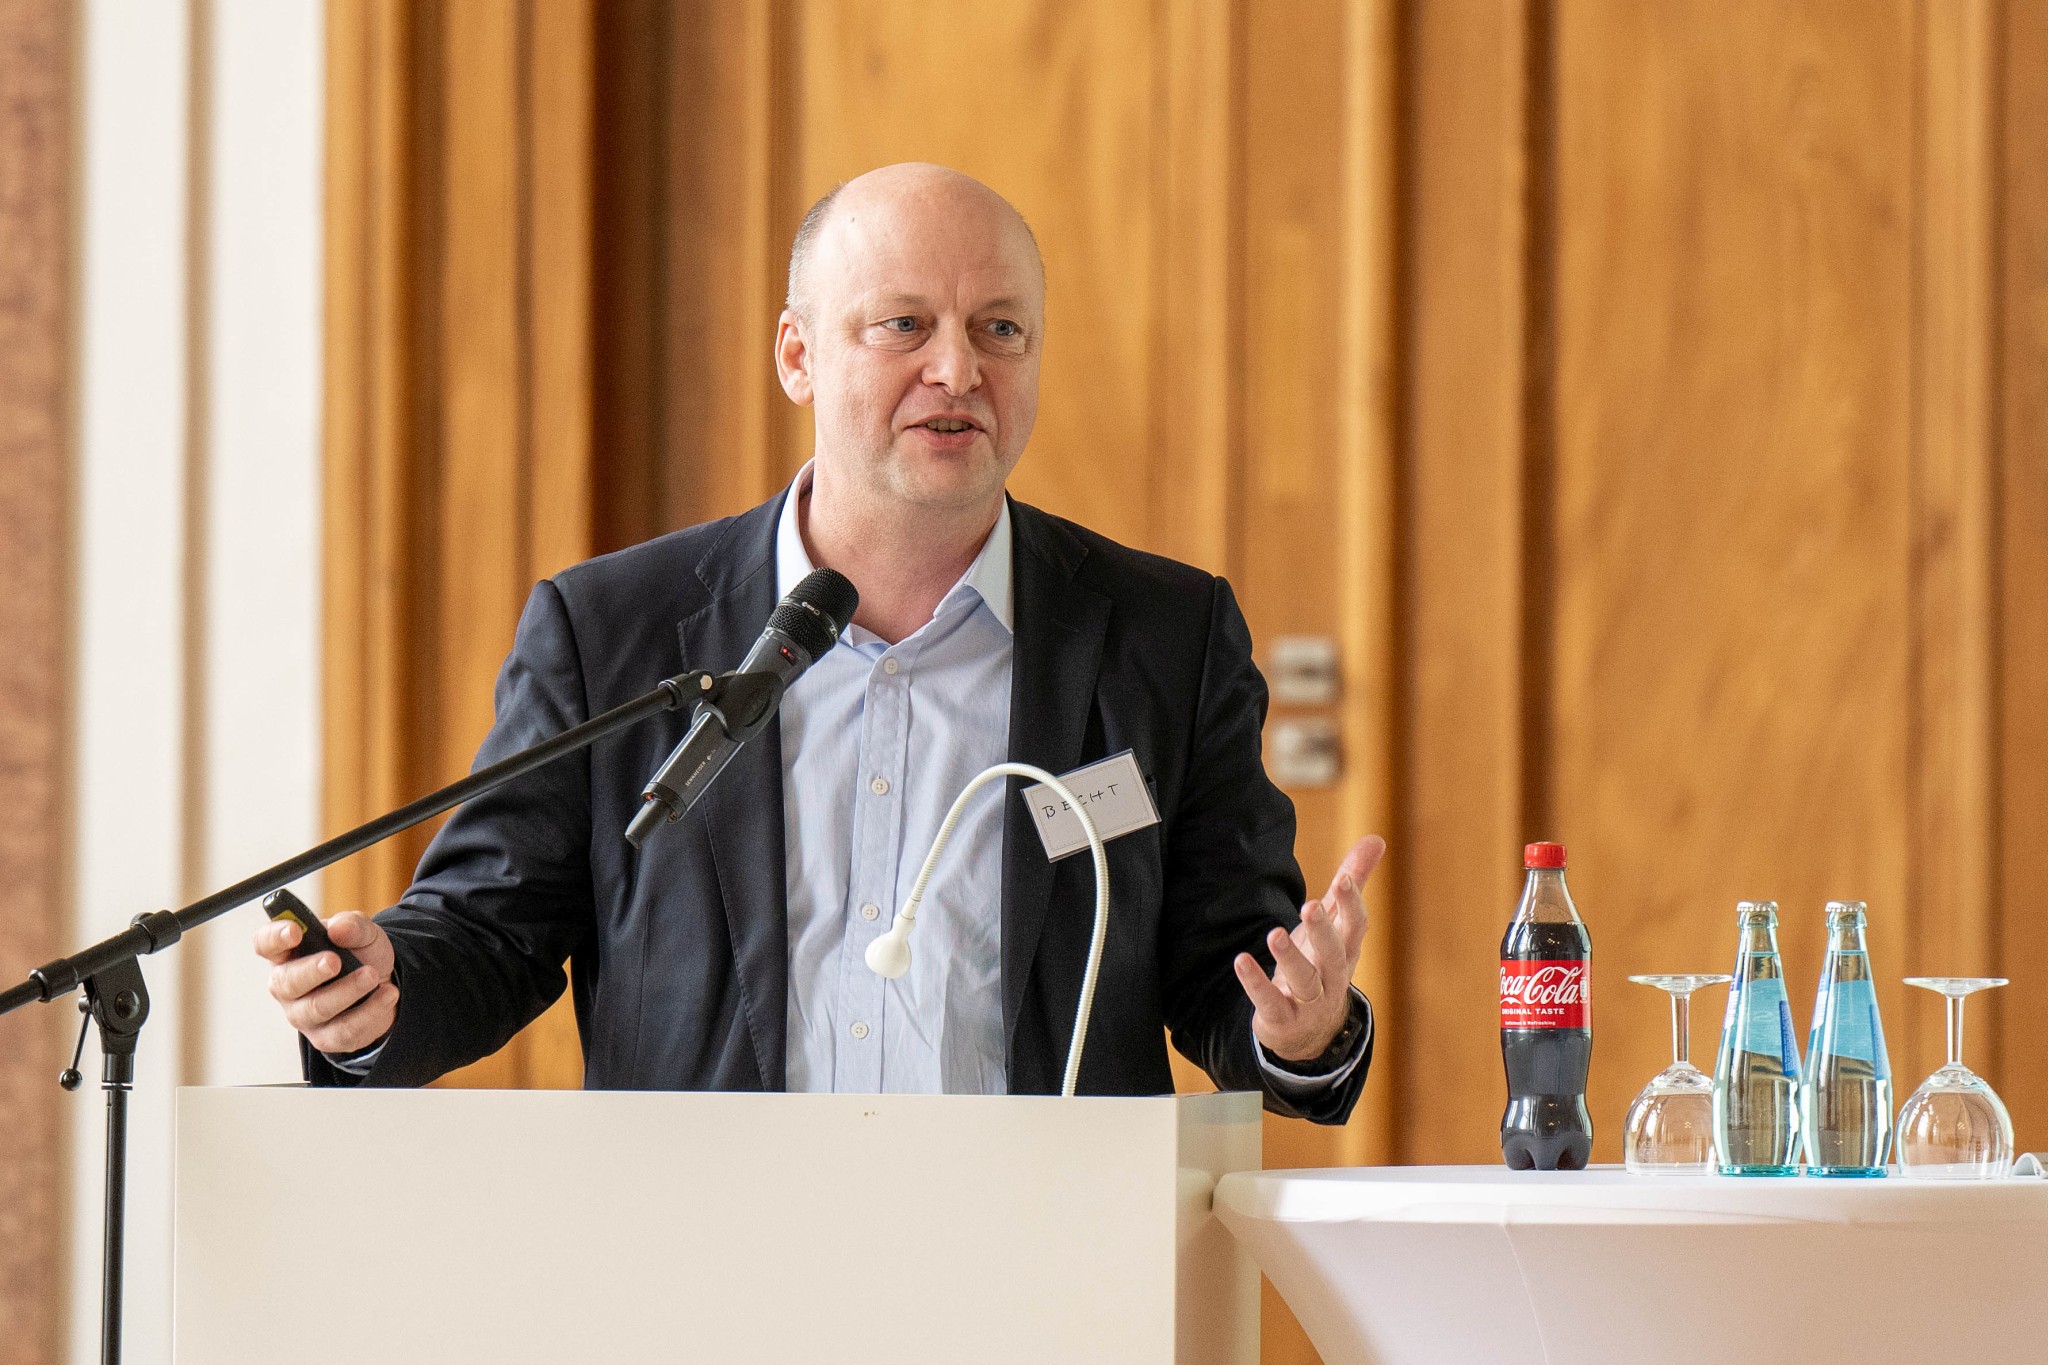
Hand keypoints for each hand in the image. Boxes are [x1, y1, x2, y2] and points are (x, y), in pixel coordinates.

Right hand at [255, 911, 398, 1055]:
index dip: (275, 937)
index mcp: (288, 953)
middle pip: (285, 983)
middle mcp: (287, 986)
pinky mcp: (326, 1037)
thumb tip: (339, 929)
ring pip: (316, 1008)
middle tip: (335, 960)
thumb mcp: (363, 932)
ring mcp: (303, 1015)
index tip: (295, 930)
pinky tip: (387, 994)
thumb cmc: (360, 954)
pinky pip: (344, 1030)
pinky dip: (370, 1011)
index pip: (265, 944)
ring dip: (347, 990)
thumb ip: (352, 925)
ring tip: (372, 975)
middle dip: (311, 971)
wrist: (384, 984)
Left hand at [1233, 834, 1383, 1061]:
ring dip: (1290, 957)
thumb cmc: (1322, 962)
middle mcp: (1332, 976)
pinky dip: (1255, 983)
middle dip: (1323, 931)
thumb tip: (1376, 838)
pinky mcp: (1282, 1017)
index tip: (1343, 880)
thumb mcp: (1337, 925)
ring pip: (1304, 980)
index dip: (1352, 905)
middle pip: (1332, 954)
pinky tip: (1241, 960)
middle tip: (1311, 906)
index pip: (1355, 928)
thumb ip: (1353, 883)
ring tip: (1274, 933)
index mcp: (1346, 951)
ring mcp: (1308, 1001)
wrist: (1310, 1031)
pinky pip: (1269, 1001)